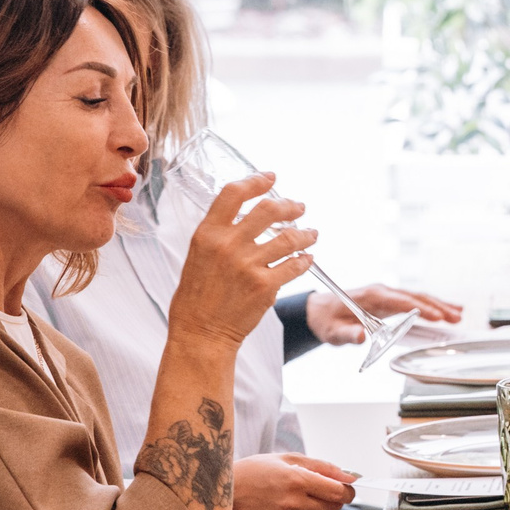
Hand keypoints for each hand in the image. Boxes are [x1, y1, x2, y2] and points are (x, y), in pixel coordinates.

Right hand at [173, 174, 313, 350]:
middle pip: (269, 209)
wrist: (201, 332)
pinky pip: (295, 265)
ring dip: (306, 233)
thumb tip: (246, 214)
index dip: (256, 181)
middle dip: (290, 205)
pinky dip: (305, 260)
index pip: (234, 193)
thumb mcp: (198, 255)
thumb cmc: (197, 296)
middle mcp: (228, 245)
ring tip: (312, 234)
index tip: (270, 178)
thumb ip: (220, 233)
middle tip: (299, 206)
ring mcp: (248, 265)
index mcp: (207, 234)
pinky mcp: (265, 286)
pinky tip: (307, 258)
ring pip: (289, 237)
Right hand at [231, 452, 357, 509]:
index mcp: (297, 479)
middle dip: (333, 500)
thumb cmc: (256, 471)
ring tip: (303, 501)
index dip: (347, 491)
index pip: (339, 492)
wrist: (223, 492)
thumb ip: (323, 467)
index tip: (344, 489)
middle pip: (332, 508)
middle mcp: (292, 502)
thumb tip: (351, 477)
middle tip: (319, 492)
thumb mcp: (289, 459)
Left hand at [307, 284, 458, 343]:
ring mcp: (388, 295)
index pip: (401, 301)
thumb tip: (361, 337)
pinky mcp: (390, 301)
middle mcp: (382, 292)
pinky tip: (447, 309)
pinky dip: (432, 305)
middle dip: (437, 306)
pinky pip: (414, 301)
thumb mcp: (333, 332)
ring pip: (418, 297)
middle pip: (415, 297)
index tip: (437, 316)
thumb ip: (348, 335)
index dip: (420, 308)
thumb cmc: (327, 320)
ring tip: (459, 314)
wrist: (319, 311)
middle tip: (455, 317)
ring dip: (439, 305)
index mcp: (371, 297)